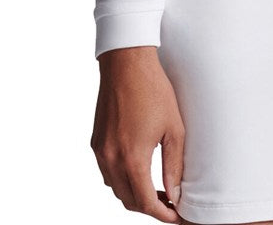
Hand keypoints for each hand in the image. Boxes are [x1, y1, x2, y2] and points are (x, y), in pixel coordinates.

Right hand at [91, 46, 184, 220]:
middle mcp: (111, 159)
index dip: (162, 213)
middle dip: (149, 207)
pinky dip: (121, 179)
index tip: (176, 214)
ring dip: (134, 194)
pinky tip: (138, 170)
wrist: (127, 63)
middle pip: (128, 200)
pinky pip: (107, 172)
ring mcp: (100, 151)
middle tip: (170, 203)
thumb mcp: (173, 128)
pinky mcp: (96, 141)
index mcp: (132, 158)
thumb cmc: (153, 90)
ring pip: (115, 188)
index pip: (145, 202)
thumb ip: (173, 165)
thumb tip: (175, 193)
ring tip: (157, 188)